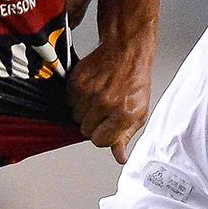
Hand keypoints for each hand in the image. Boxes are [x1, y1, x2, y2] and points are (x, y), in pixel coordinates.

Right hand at [67, 39, 153, 163]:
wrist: (127, 51)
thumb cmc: (135, 80)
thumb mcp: (138, 112)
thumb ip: (126, 136)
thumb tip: (120, 156)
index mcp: (122, 114)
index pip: (100, 141)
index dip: (102, 136)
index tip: (106, 129)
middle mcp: (105, 103)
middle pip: (86, 130)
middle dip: (94, 124)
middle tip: (104, 110)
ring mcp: (89, 92)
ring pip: (76, 116)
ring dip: (85, 111)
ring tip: (98, 98)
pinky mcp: (76, 82)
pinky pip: (69, 101)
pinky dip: (77, 98)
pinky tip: (91, 90)